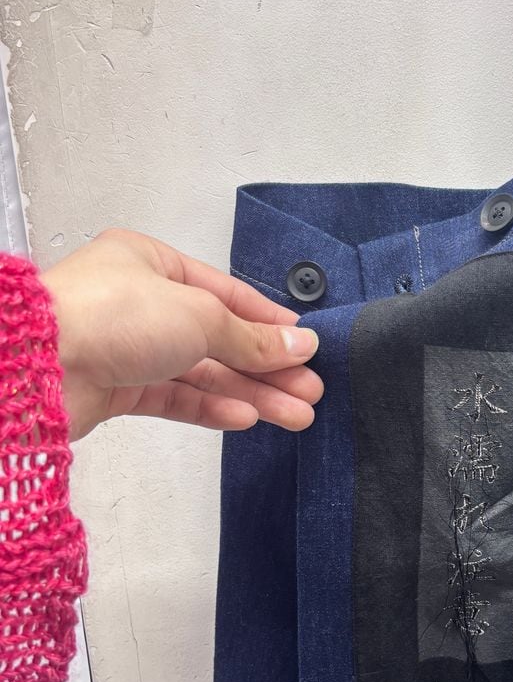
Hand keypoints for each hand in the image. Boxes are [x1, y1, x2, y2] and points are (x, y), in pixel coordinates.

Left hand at [41, 228, 323, 440]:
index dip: (269, 322)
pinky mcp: (114, 388)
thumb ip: (252, 337)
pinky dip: (211, 408)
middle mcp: (138, 303)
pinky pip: (174, 398)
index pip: (227, 294)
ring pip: (201, 373)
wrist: (33, 369)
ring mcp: (125, 347)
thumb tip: (298, 344)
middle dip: (267, 367)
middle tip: (308, 389)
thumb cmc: (102, 316)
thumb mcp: (200, 315)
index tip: (304, 346)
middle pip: (219, 338)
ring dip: (250, 393)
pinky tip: (246, 417)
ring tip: (293, 414)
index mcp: (152, 263)